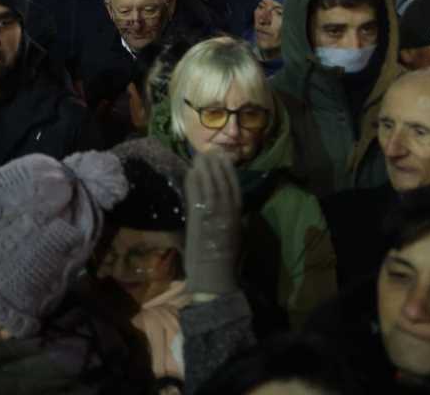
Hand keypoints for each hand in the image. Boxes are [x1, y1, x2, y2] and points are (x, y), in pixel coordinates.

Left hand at [182, 151, 241, 297]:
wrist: (215, 277)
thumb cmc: (225, 261)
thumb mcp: (236, 237)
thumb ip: (235, 220)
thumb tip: (234, 207)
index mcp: (238, 217)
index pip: (235, 189)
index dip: (230, 172)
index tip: (225, 158)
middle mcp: (228, 214)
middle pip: (222, 184)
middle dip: (216, 165)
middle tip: (210, 150)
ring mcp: (213, 216)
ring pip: (210, 187)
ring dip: (205, 170)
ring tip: (200, 156)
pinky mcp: (198, 221)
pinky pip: (197, 197)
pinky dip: (194, 184)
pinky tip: (191, 172)